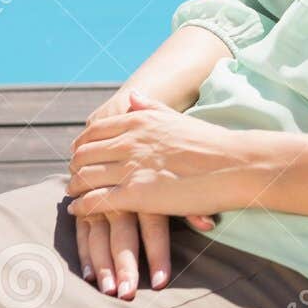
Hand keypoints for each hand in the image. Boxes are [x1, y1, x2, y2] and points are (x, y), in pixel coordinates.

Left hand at [71, 88, 209, 298]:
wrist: (233, 164)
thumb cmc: (210, 142)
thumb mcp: (176, 118)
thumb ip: (149, 107)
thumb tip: (131, 97)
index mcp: (138, 121)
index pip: (94, 132)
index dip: (83, 145)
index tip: (82, 156)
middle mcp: (129, 140)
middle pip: (83, 154)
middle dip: (75, 167)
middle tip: (75, 177)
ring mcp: (131, 167)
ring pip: (83, 177)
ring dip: (74, 187)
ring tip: (74, 195)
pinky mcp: (136, 194)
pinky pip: (95, 200)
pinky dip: (81, 206)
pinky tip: (78, 210)